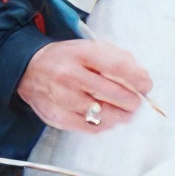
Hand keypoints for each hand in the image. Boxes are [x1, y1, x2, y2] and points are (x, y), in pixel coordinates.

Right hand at [17, 39, 152, 130]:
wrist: (29, 69)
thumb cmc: (66, 59)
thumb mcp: (90, 48)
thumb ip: (118, 59)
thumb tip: (141, 79)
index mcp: (81, 53)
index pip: (117, 67)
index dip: (137, 79)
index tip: (146, 85)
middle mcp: (69, 75)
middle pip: (114, 94)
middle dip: (132, 100)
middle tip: (135, 100)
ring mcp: (62, 98)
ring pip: (105, 114)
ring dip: (121, 115)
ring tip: (124, 111)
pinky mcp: (58, 117)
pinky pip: (91, 127)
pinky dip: (105, 124)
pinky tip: (107, 117)